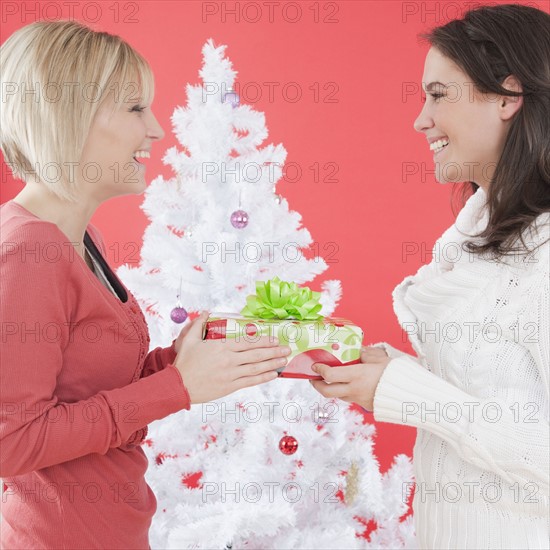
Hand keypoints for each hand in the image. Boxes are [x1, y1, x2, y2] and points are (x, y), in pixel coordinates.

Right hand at [172, 312, 291, 403]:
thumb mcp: (189, 339)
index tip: (274, 338)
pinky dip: (263, 377)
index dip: (263, 340)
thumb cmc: (184, 362)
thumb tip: (207, 312)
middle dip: (273, 351)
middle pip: (256, 354)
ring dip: (273, 363)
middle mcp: (230, 360)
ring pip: (257, 368)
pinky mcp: (230, 386)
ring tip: (285, 360)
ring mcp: (231, 374)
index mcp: (222, 346)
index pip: (247, 342)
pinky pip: (251, 381)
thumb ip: (199, 324)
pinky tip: (273, 375)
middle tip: (287, 348)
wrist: (178, 385)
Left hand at [309, 346, 391, 411]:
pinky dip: (344, 393)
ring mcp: (359, 400)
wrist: (411, 395)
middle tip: (313, 378)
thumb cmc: (397, 374)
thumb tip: (357, 351)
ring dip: (331, 389)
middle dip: (317, 385)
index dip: (319, 370)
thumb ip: (366, 354)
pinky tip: (347, 385)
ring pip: (338, 396)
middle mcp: (354, 389)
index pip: (330, 374)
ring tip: (329, 381)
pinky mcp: (366, 406)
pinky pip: (350, 399)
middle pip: (327, 391)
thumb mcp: (380, 359)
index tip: (315, 366)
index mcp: (357, 376)